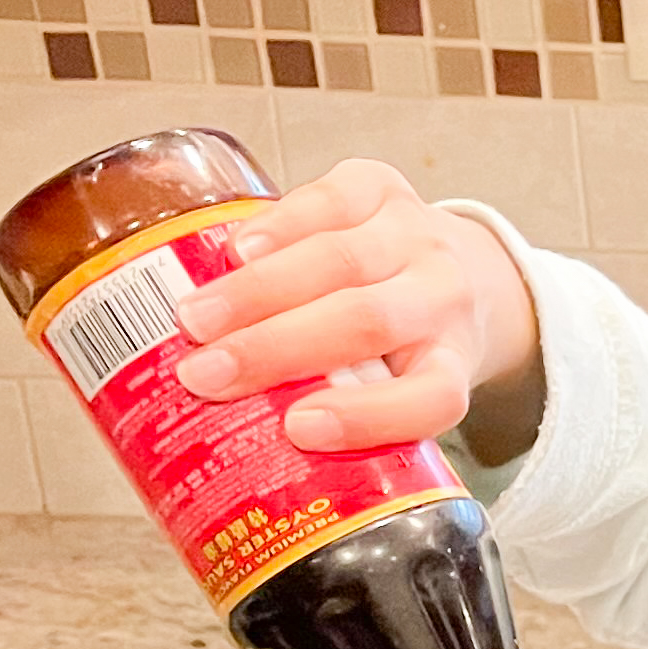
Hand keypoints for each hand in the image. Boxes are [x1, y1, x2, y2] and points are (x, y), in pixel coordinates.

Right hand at [166, 158, 536, 451]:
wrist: (453, 269)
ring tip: (194, 318)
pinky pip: (330, 199)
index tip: (298, 429)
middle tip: (202, 376)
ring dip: (258, 291)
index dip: (370, 416)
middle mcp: (445, 298)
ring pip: (341, 260)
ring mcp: (416, 236)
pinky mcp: (381, 186)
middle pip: (368, 322)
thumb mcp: (387, 392)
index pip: (432, 398)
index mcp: (452, 364)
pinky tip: (234, 251)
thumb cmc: (399, 348)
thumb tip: (226, 462)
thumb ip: (332, 415)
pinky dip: (278, 227)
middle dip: (277, 349)